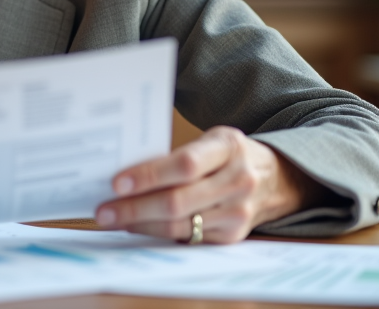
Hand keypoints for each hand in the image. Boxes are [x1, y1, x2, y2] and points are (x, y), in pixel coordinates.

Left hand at [94, 126, 318, 243]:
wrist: (275, 179)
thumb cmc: (228, 154)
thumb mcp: (211, 140)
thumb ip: (178, 154)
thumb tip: (126, 171)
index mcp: (229, 147)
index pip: (185, 164)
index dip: (150, 175)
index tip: (117, 182)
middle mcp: (238, 180)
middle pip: (178, 201)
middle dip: (135, 208)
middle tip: (104, 210)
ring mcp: (238, 212)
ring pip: (180, 224)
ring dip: (141, 224)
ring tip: (112, 219)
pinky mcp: (233, 235)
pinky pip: (187, 238)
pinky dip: (157, 233)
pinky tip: (137, 226)